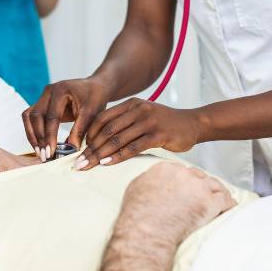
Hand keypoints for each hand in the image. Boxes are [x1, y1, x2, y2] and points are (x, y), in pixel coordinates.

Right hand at [23, 76, 111, 159]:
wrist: (95, 87)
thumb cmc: (95, 98)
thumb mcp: (92, 113)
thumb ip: (80, 131)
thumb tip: (70, 150)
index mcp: (60, 90)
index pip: (51, 116)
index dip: (49, 136)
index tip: (50, 153)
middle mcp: (48, 92)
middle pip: (35, 116)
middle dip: (38, 138)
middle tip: (44, 156)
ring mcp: (43, 97)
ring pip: (29, 117)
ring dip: (32, 135)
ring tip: (39, 152)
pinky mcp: (43, 104)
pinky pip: (32, 118)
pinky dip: (33, 131)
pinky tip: (40, 144)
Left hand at [76, 98, 199, 170]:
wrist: (192, 123)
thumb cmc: (164, 124)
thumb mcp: (143, 116)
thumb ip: (125, 123)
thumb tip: (101, 142)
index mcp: (131, 104)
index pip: (102, 118)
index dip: (89, 134)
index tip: (80, 150)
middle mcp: (138, 110)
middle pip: (107, 130)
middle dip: (91, 148)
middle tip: (79, 163)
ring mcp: (148, 121)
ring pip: (117, 139)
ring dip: (100, 154)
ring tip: (88, 165)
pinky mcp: (158, 134)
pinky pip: (133, 147)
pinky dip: (118, 156)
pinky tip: (107, 164)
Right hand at [120, 162, 235, 243]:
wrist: (146, 229)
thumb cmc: (137, 213)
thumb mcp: (136, 187)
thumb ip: (149, 180)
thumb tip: (152, 181)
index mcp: (167, 168)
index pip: (183, 171)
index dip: (188, 181)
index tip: (189, 189)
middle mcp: (185, 173)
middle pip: (200, 176)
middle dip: (202, 186)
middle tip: (204, 196)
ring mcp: (199, 187)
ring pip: (215, 186)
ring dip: (218, 193)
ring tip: (221, 200)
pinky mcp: (210, 202)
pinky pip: (226, 201)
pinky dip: (229, 205)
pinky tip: (231, 208)